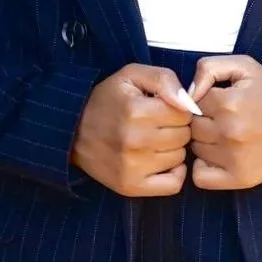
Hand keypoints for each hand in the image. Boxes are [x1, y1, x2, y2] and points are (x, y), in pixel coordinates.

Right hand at [72, 64, 198, 196]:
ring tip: (155, 139)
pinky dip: (173, 172)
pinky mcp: (130, 187)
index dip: (178, 107)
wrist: (73, 130)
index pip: (184, 112)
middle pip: (183, 135)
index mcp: (136, 110)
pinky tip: (162, 160)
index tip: (164, 106)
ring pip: (179, 157)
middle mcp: (134, 141)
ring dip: (173, 147)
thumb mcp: (132, 75)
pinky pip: (173, 184)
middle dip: (176, 126)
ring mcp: (132, 167)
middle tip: (159, 122)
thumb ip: (164, 79)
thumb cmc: (108, 99)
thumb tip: (188, 102)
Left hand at [187, 55, 261, 189]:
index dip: (203, 98)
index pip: (192, 101)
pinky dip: (203, 167)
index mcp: (230, 103)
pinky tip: (218, 155)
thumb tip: (187, 92)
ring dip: (204, 141)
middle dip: (202, 119)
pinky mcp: (240, 179)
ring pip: (195, 149)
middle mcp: (230, 132)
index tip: (219, 98)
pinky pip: (200, 177)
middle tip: (222, 116)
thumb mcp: (244, 66)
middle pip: (192, 126)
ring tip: (225, 133)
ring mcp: (234, 158)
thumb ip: (209, 68)